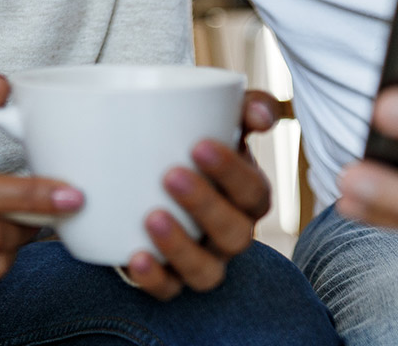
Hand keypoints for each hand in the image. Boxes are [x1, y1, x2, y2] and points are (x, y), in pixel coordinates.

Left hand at [122, 90, 276, 298]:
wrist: (143, 166)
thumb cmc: (191, 141)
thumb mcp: (216, 118)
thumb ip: (244, 106)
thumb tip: (261, 114)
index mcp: (247, 195)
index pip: (253, 191)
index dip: (232, 173)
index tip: (198, 146)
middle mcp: (231, 233)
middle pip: (234, 234)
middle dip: (205, 206)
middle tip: (171, 175)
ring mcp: (203, 259)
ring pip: (206, 271)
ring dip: (181, 247)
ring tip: (151, 217)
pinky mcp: (169, 278)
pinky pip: (169, 290)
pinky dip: (154, 279)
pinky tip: (135, 257)